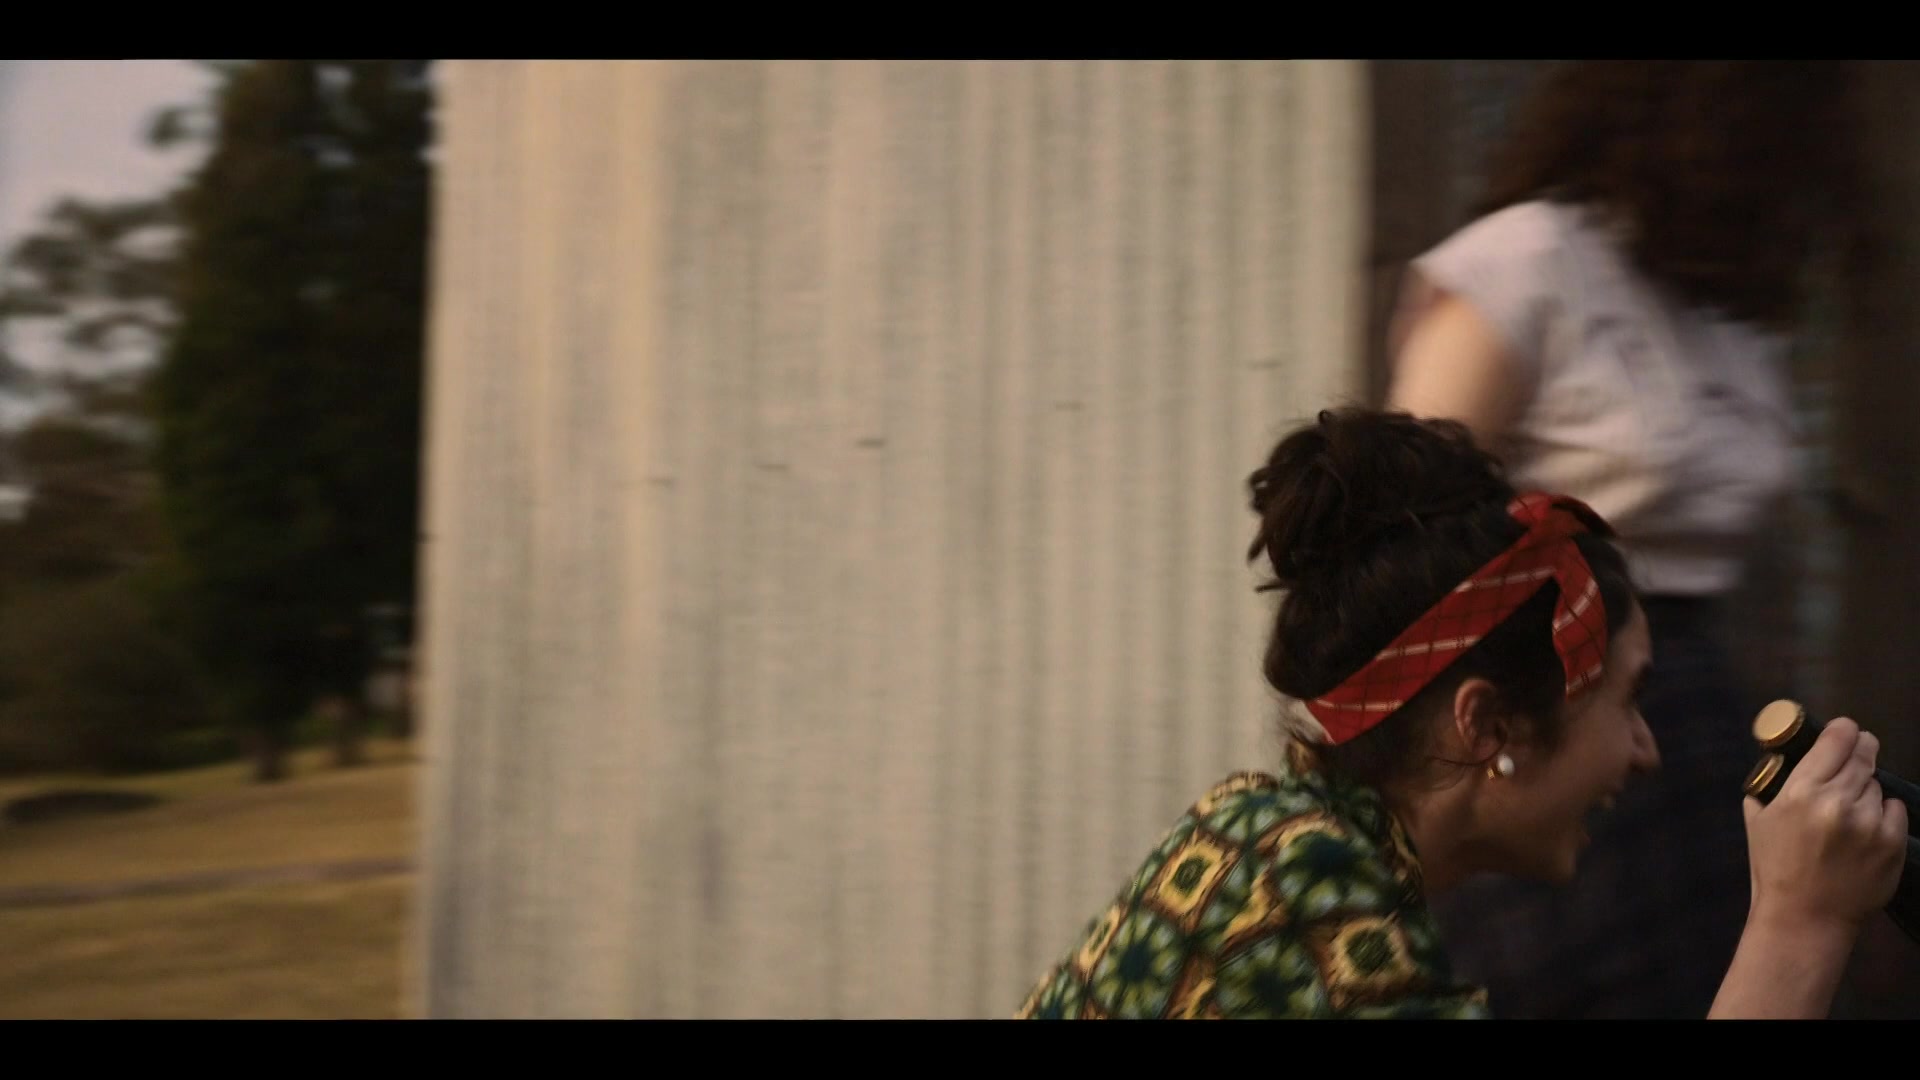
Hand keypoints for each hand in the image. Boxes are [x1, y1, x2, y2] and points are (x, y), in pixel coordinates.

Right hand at [1744, 716, 1907, 936]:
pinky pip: (1895, 809)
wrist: (1806, 918)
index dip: (1843, 731)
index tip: (1844, 733)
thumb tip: (1784, 760)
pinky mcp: (1893, 842)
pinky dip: (1883, 814)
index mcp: (1801, 791)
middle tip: (1855, 758)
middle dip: (1860, 752)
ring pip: (1877, 784)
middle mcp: (1838, 800)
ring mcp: (1870, 822)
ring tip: (1850, 813)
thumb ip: (1771, 786)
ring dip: (1866, 790)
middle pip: (1864, 754)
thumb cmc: (1775, 868)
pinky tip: (1866, 829)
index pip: (1837, 739)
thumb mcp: (1758, 821)